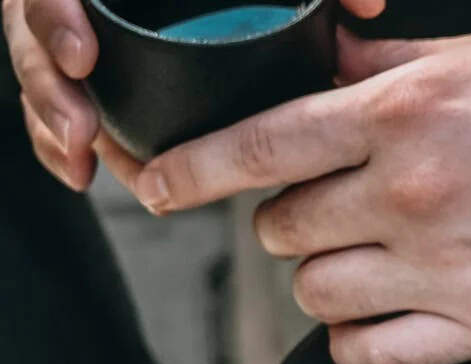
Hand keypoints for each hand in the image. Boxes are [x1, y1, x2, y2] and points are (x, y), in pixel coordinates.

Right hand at [2, 0, 384, 188]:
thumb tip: (368, 7)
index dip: (57, 19)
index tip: (82, 59)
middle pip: (34, 38)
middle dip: (51, 91)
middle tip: (83, 134)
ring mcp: (77, 31)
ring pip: (44, 77)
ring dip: (55, 125)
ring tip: (83, 165)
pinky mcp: (84, 68)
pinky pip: (61, 102)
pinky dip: (65, 139)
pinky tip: (84, 172)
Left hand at [135, 28, 470, 363]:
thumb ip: (387, 67)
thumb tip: (321, 74)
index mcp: (403, 112)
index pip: (253, 148)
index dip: (188, 172)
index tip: (158, 187)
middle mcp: (411, 192)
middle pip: (281, 231)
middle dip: (290, 220)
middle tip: (333, 211)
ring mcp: (448, 267)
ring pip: (316, 296)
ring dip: (325, 279)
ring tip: (366, 262)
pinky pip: (371, 355)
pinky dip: (358, 340)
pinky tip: (383, 317)